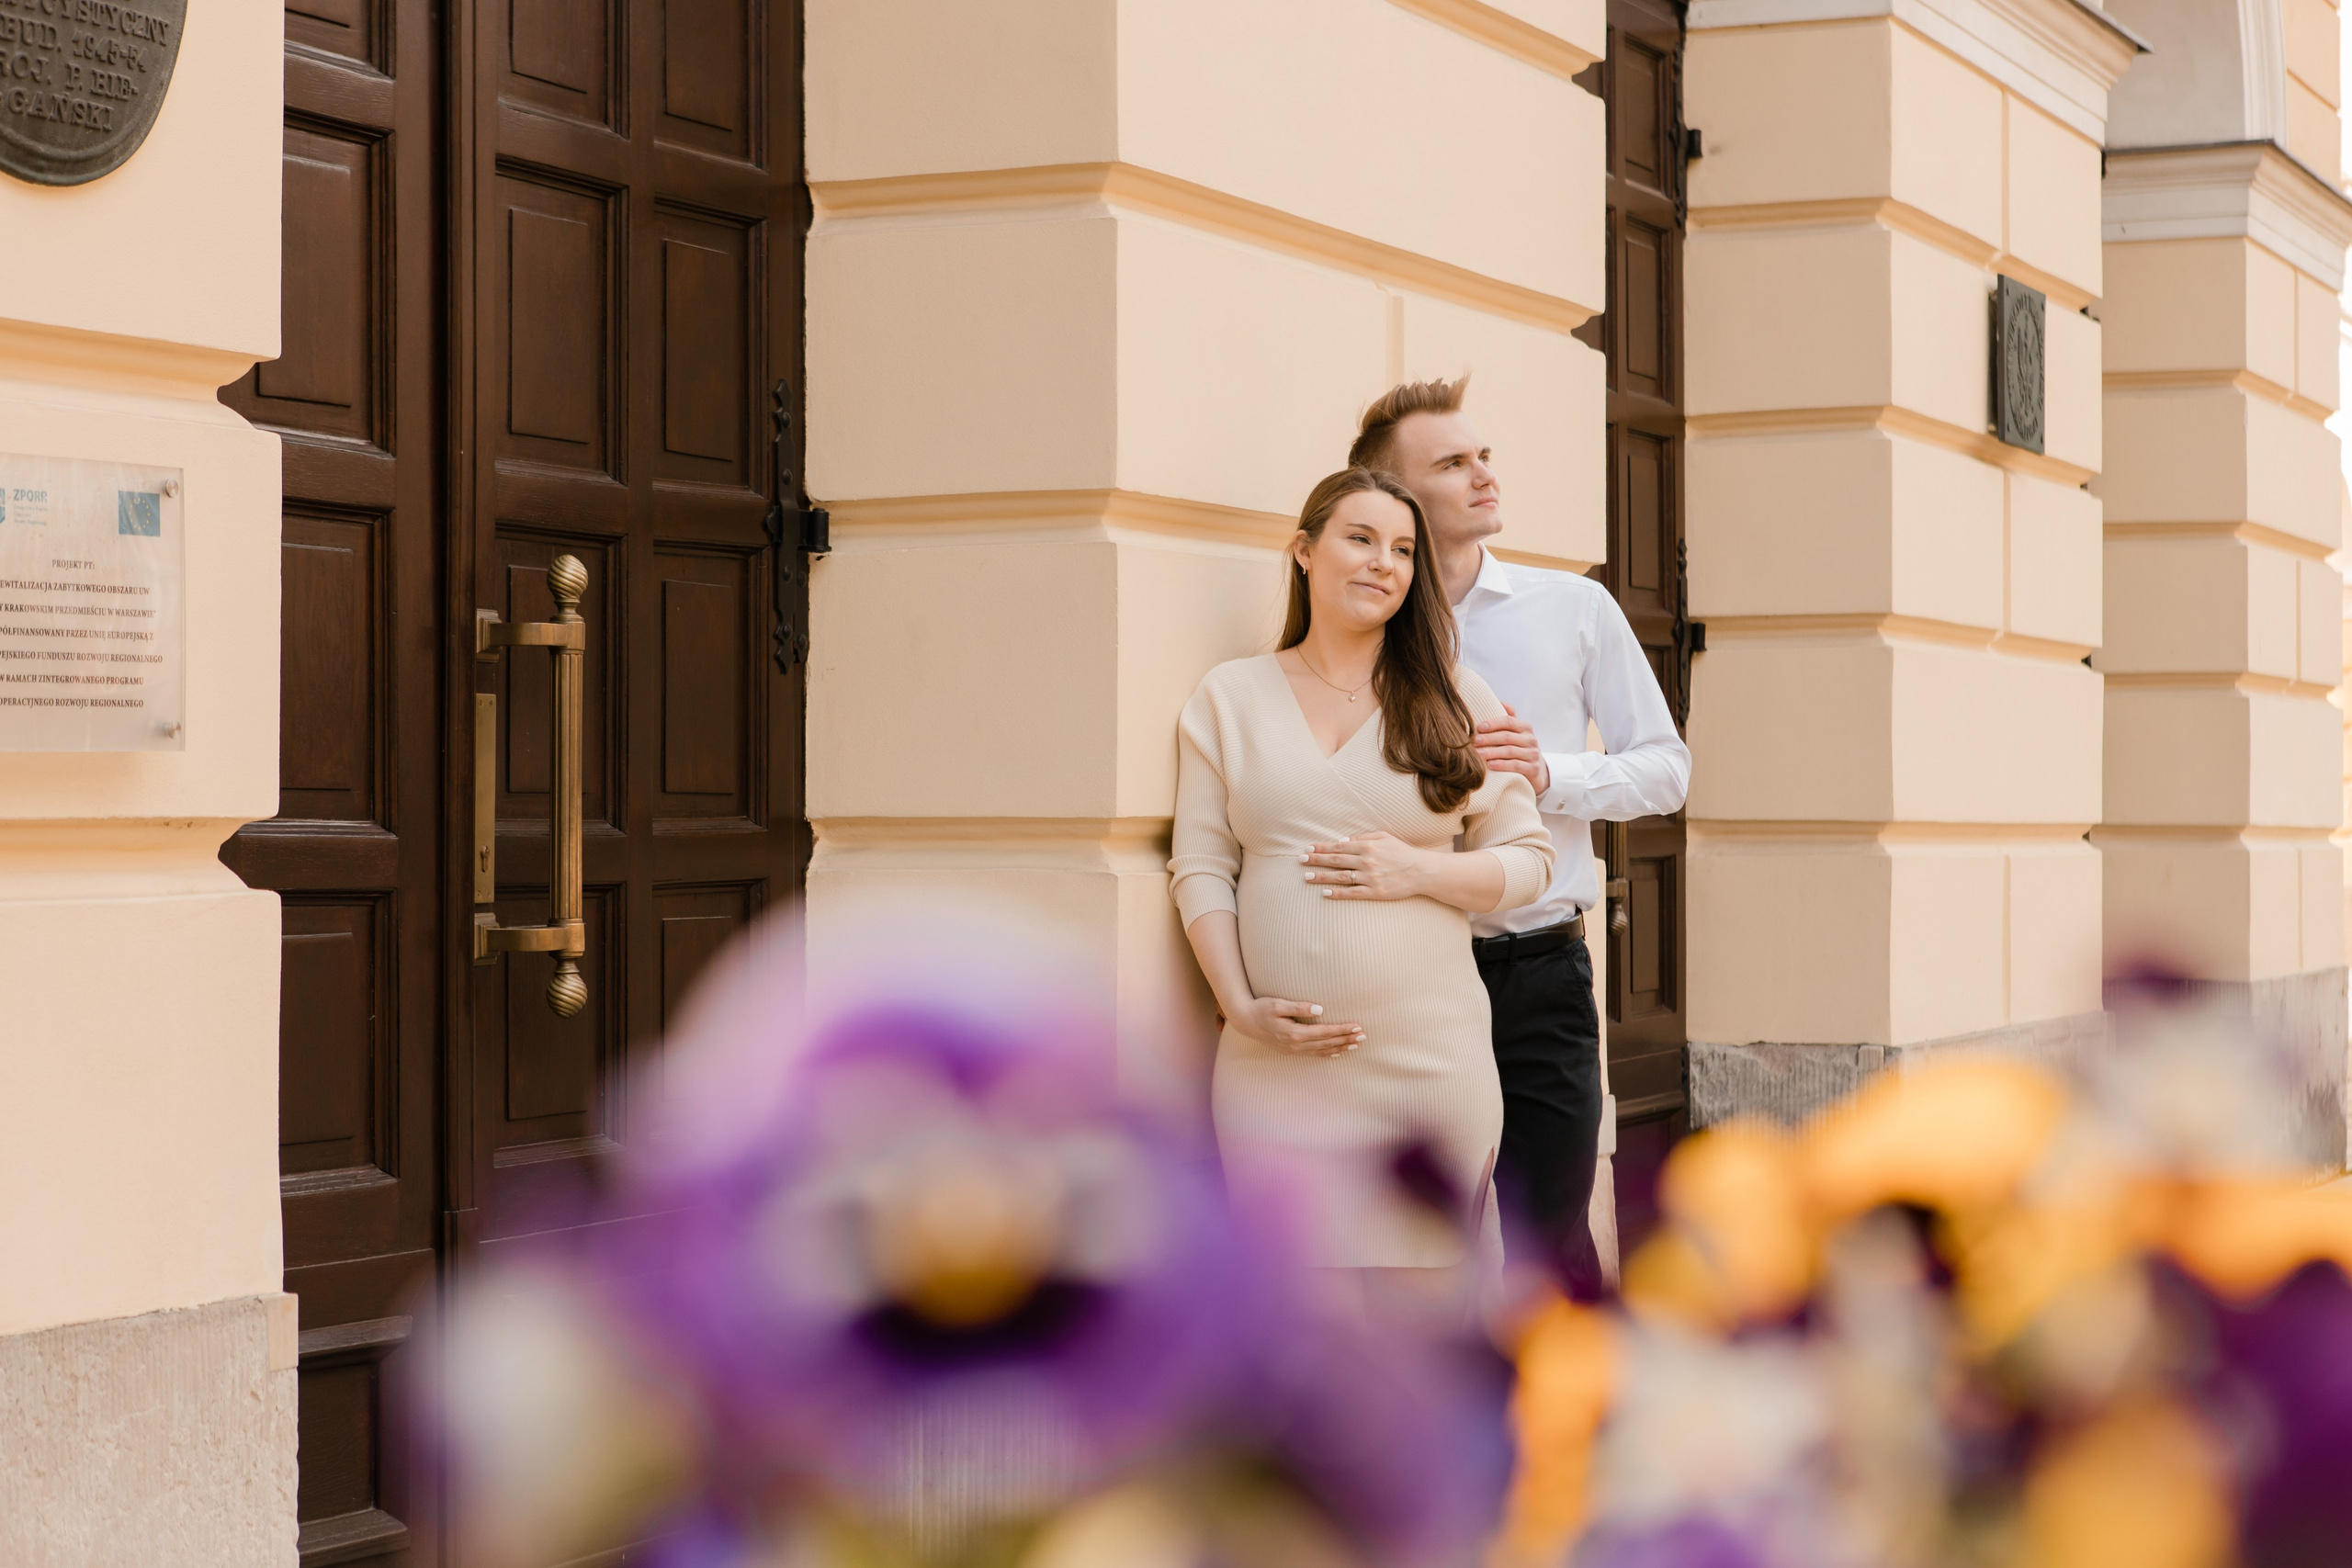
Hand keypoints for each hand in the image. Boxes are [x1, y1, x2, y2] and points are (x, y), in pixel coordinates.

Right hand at [1226, 995, 1362, 1056]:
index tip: (1357, 1026)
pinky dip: (1327, 1054)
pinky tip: (1337, 1053)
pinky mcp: (1291, 1050)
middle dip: (1346, 1039)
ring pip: (1322, 1050)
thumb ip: (1299, 1007)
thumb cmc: (1261, 1008)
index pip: (1325, 1032)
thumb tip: (1320, 1009)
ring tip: (1356, 1045)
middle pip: (1327, 1043)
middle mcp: (1296, 1044)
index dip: (1342, 1029)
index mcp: (1294, 1033)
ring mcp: (1293, 1049)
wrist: (1245, 1021)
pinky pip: (1313, 1054)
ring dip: (1340, 1047)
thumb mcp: (1278, 1004)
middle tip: (1364, 1036)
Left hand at [1302, 831, 1435, 900]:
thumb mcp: (1384, 837)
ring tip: (1306, 877)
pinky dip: (1338, 893)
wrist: (1422, 871)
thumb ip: (1362, 837)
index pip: (1338, 847)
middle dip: (1316, 859)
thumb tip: (1341, 841)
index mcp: (1368, 846)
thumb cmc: (1402, 852)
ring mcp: (1370, 877)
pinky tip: (1325, 893)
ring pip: (1340, 877)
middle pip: (1335, 860)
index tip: (1308, 848)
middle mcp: (1367, 861)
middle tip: (1300, 859)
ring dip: (1322, 876)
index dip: (1321, 847)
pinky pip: (1352, 893)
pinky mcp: (1375, 892)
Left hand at [1475, 704, 1548, 794]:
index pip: (1508, 721)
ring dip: (1491, 752)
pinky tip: (1490, 764)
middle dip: (1488, 739)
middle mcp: (1531, 739)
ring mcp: (1533, 754)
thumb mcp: (1516, 732)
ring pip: (1510, 751)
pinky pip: (1515, 765)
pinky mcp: (1533, 768)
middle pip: (1507, 737)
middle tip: (1473, 742)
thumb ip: (1509, 717)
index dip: (1493, 723)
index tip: (1478, 727)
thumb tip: (1499, 701)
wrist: (1535, 770)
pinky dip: (1502, 764)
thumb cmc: (1519, 747)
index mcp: (1525, 727)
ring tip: (1477, 754)